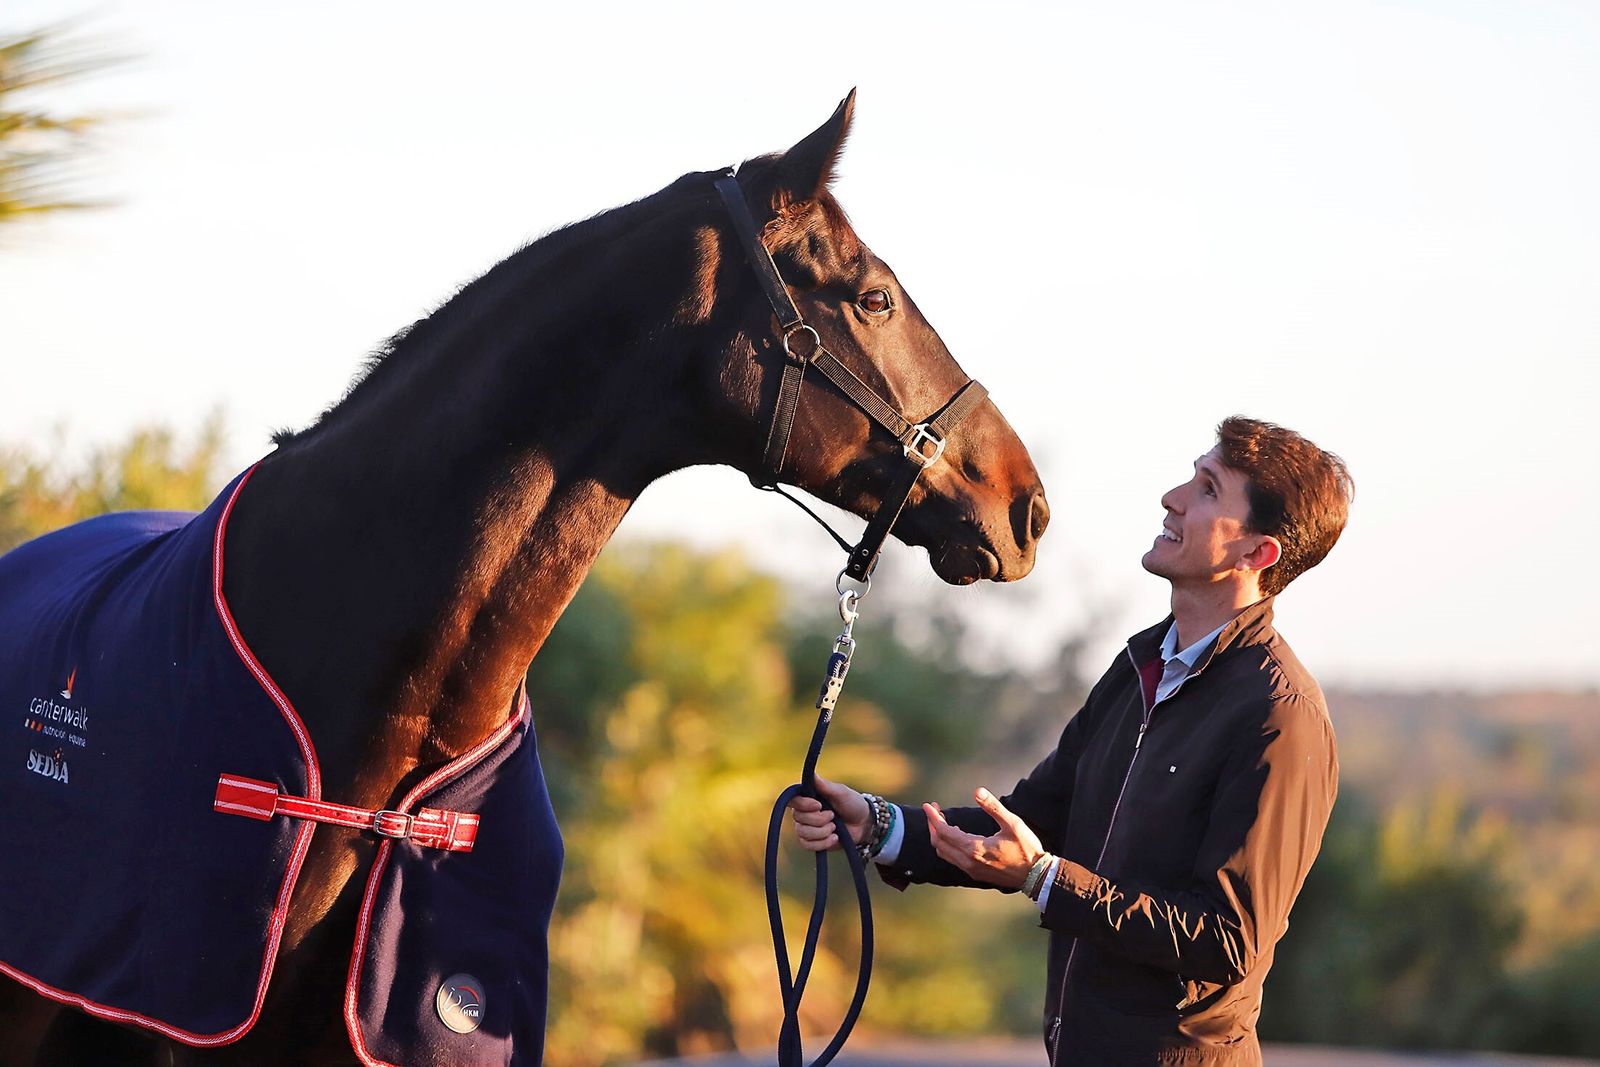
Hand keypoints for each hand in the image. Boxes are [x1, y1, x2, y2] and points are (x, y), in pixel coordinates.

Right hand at [788, 774, 870, 852]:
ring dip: (822, 831)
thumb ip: (826, 785)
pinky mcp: (813, 842)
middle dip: (819, 819)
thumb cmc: (852, 804)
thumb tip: (812, 774)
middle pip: (798, 818)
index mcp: (809, 798)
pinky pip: (808, 845)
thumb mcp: (841, 793)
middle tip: (833, 816)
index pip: (793, 800)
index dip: (803, 805)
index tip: (818, 805)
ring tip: (835, 827)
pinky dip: (823, 843)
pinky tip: (834, 838)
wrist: (863, 824)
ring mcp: (807, 828)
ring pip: (803, 833)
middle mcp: (804, 812)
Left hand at [925, 787, 1044, 888]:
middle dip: (933, 825)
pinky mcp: (976, 874)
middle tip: (935, 810)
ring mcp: (971, 870)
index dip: (933, 817)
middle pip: (939, 843)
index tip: (928, 805)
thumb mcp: (1013, 824)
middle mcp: (968, 862)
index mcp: (974, 849)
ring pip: (944, 853)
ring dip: (939, 837)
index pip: (944, 832)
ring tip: (943, 820)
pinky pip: (953, 860)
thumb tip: (977, 790)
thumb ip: (993, 807)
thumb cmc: (1027, 849)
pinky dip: (948, 846)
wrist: (1036, 877)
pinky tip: (957, 836)